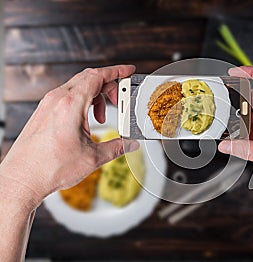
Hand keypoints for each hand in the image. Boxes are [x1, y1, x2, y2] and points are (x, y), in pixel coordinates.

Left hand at [0, 65, 137, 209]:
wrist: (22, 179)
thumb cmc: (49, 168)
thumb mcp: (93, 157)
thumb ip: (117, 147)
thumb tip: (130, 144)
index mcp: (71, 104)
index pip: (97, 76)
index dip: (116, 71)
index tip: (127, 70)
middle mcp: (57, 99)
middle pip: (89, 78)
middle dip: (108, 86)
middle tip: (119, 101)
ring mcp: (47, 104)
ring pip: (77, 87)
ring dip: (95, 97)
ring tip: (101, 118)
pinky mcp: (43, 112)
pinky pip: (66, 96)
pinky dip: (81, 103)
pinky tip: (85, 122)